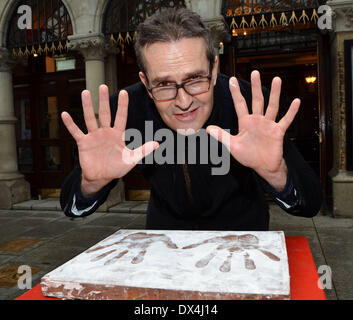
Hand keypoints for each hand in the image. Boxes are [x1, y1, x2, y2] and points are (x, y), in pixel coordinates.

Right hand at [61, 85, 158, 196]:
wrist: (101, 177)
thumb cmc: (117, 167)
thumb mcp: (131, 159)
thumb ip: (143, 150)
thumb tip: (157, 144)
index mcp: (117, 134)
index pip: (121, 117)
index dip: (122, 105)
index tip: (124, 92)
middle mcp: (105, 132)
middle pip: (105, 113)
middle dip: (104, 100)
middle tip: (103, 86)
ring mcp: (93, 136)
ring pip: (90, 118)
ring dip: (87, 106)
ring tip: (85, 92)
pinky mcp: (83, 143)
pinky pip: (76, 131)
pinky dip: (70, 124)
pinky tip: (65, 114)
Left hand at [207, 71, 299, 190]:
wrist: (263, 166)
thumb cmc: (248, 156)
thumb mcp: (233, 145)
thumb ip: (221, 136)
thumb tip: (207, 128)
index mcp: (245, 122)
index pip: (239, 104)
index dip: (235, 92)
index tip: (232, 80)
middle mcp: (257, 120)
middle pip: (257, 100)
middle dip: (255, 87)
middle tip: (255, 72)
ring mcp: (268, 125)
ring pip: (272, 106)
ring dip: (274, 93)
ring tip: (277, 79)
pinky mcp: (278, 132)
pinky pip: (285, 120)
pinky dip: (291, 112)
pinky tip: (296, 101)